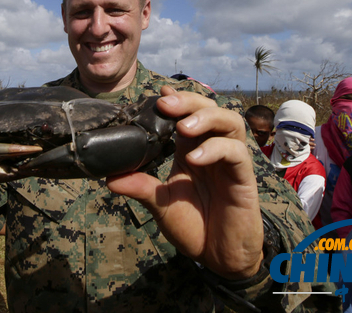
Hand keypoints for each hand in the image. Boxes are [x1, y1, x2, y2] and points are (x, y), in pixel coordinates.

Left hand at [107, 86, 263, 279]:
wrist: (219, 257)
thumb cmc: (194, 226)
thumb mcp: (161, 205)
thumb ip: (140, 188)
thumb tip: (108, 178)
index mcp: (192, 150)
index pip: (187, 114)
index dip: (176, 100)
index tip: (157, 93)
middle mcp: (213, 149)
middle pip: (209, 108)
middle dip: (188, 101)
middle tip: (165, 103)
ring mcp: (230, 161)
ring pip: (229, 121)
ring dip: (205, 118)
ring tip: (183, 127)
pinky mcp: (244, 177)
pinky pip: (236, 153)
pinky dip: (215, 150)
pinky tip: (195, 158)